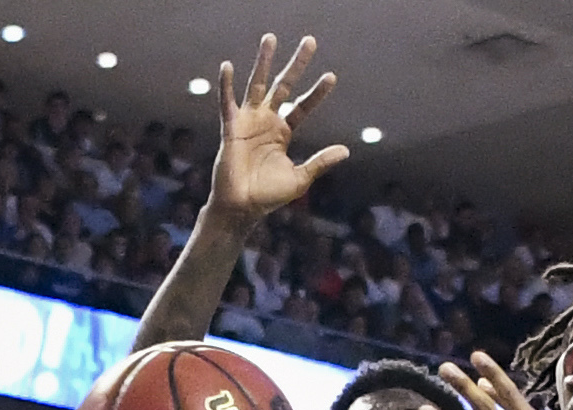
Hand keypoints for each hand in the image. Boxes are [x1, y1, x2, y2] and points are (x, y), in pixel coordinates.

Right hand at [207, 35, 348, 220]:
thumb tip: (346, 151)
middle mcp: (266, 121)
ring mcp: (248, 122)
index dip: (317, 93)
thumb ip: (320, 162)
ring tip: (271, 38)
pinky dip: (226, 85)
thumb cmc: (268, 196)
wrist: (243, 208)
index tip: (331, 76)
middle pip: (284, 86)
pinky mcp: (231, 128)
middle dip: (296, 65)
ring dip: (264, 62)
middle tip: (310, 41)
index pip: (303, 106)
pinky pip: (227, 103)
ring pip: (258, 85)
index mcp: (282, 132)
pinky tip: (228, 66)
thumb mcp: (301, 178)